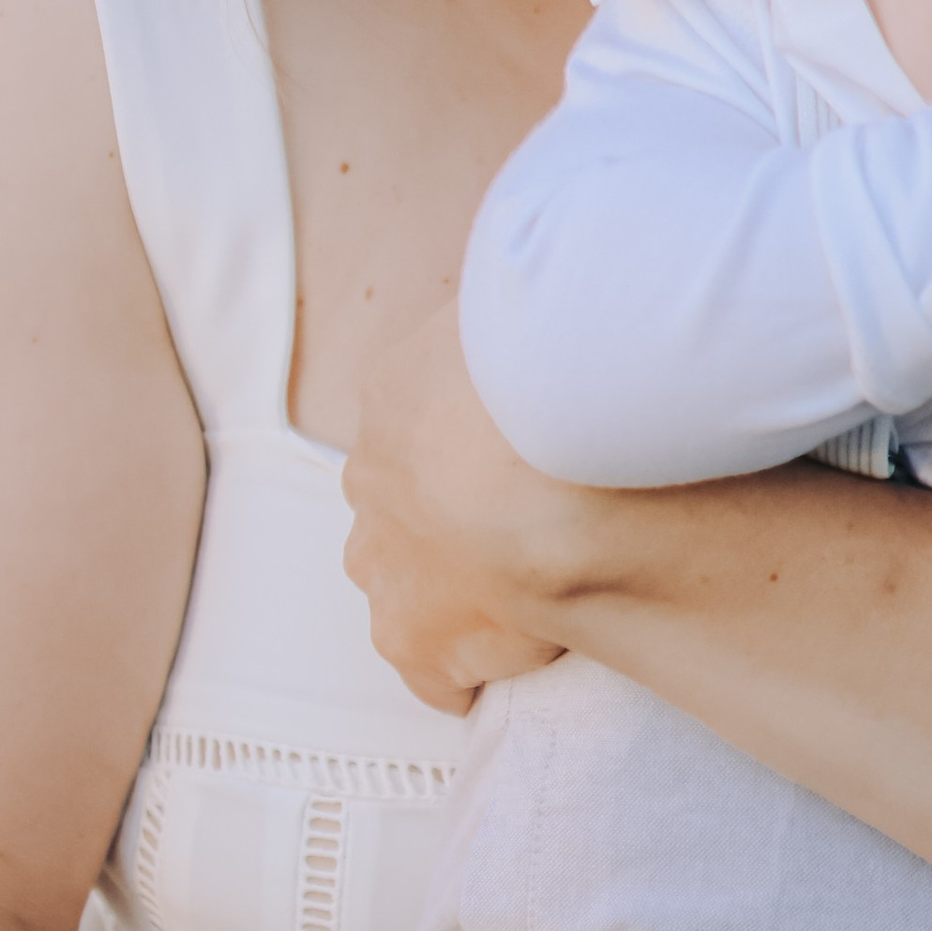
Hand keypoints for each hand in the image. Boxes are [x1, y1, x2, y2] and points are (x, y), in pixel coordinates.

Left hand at [343, 308, 583, 714]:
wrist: (558, 452)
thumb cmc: (558, 358)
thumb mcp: (531, 286)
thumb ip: (526, 283)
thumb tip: (543, 255)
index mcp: (398, 393)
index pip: (426, 419)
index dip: (481, 437)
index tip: (534, 448)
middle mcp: (373, 480)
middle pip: (406, 502)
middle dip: (458, 511)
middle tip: (542, 513)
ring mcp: (385, 565)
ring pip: (407, 583)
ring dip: (460, 587)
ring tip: (540, 589)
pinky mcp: (416, 641)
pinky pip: (440, 675)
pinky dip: (475, 671)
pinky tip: (532, 659)